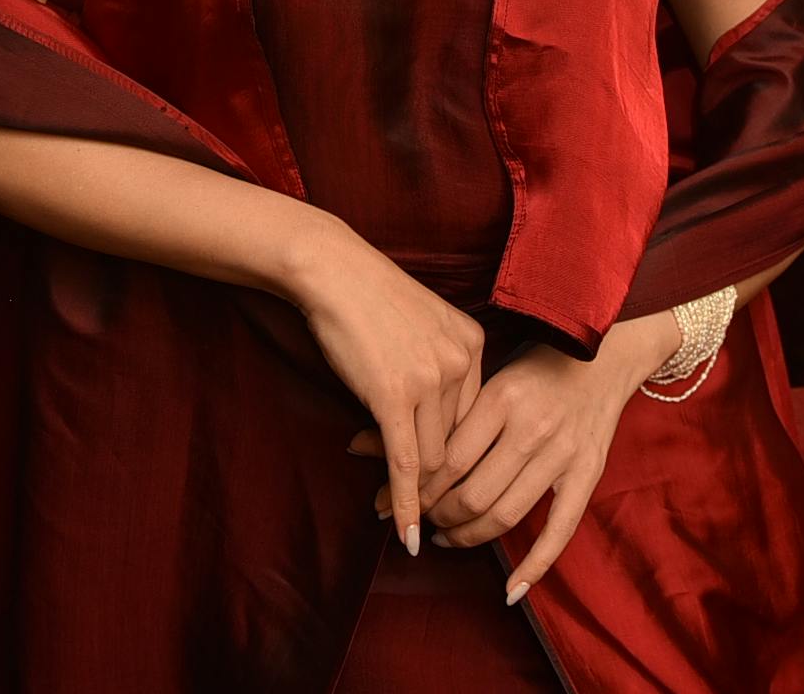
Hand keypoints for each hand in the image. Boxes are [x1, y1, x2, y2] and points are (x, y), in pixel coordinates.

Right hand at [285, 221, 488, 558]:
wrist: (330, 270)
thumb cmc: (366, 296)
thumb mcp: (420, 325)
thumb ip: (434, 368)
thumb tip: (424, 424)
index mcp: (473, 342)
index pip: (472, 419)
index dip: (450, 454)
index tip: (433, 479)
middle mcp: (461, 361)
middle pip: (456, 443)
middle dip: (434, 482)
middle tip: (414, 509)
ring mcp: (430, 378)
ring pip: (433, 458)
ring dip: (411, 492)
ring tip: (385, 508)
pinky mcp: (394, 396)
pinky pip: (406, 462)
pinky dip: (407, 503)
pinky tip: (405, 533)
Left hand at [349, 338, 638, 604]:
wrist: (603, 356)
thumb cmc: (531, 363)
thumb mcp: (482, 376)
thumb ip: (434, 413)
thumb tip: (356, 443)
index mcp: (501, 397)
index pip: (447, 460)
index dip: (415, 488)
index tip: (393, 498)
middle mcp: (532, 428)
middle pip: (472, 493)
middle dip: (436, 515)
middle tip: (418, 518)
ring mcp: (562, 454)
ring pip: (505, 514)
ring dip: (467, 536)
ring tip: (445, 537)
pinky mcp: (588, 474)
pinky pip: (560, 531)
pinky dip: (534, 566)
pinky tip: (510, 590)